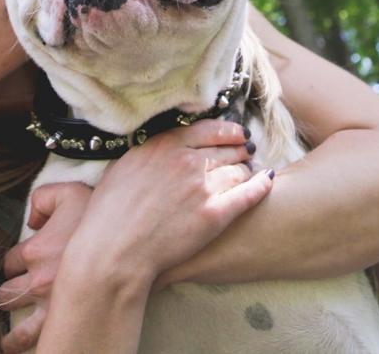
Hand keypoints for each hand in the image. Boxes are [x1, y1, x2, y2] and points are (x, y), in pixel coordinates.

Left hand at [0, 182, 92, 352]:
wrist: (131, 242)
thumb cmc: (103, 216)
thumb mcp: (70, 192)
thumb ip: (43, 198)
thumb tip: (32, 220)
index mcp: (35, 251)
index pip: (11, 261)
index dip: (16, 263)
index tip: (23, 265)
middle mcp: (38, 281)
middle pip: (7, 293)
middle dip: (9, 294)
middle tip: (14, 297)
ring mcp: (51, 306)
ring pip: (18, 327)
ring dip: (12, 334)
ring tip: (9, 341)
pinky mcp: (65, 323)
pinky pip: (36, 342)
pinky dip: (26, 346)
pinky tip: (21, 350)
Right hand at [66, 119, 271, 292]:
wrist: (114, 249)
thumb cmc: (110, 212)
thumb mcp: (126, 165)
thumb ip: (152, 151)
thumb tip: (166, 147)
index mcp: (166, 145)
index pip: (210, 129)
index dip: (228, 130)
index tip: (236, 134)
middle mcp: (188, 161)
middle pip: (228, 149)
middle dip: (239, 151)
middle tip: (246, 155)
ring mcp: (203, 188)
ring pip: (239, 171)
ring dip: (245, 171)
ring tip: (248, 174)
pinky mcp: (215, 216)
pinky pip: (248, 195)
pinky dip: (261, 185)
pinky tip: (267, 180)